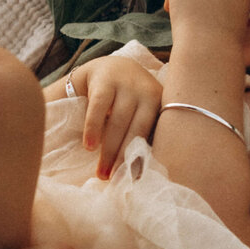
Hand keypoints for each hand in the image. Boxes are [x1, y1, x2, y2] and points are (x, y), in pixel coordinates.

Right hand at [65, 55, 161, 176]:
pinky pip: (98, 107)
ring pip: (117, 122)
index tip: (135, 181)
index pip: (152, 134)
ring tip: (101, 173)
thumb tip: (142, 174)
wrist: (109, 66)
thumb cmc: (128, 99)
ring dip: (108, 150)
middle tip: (115, 182)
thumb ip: (144, 132)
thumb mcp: (142, 110)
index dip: (143, 158)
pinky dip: (93, 128)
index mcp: (160, 101)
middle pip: (136, 130)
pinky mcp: (105, 80)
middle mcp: (146, 90)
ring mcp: (125, 83)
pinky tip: (89, 147)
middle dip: (124, 158)